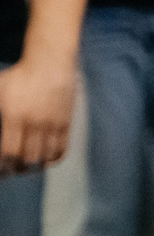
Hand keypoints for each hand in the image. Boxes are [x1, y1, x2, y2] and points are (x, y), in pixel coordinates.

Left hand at [0, 56, 74, 173]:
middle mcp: (35, 122)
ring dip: (34, 168)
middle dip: (17, 169)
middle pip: (27, 158)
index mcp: (15, 115)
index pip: (9, 151)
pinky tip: (43, 161)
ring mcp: (53, 123)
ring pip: (45, 158)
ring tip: (26, 168)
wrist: (49, 64)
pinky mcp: (66, 123)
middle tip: (10, 171)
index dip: (3, 166)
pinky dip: (51, 160)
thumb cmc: (18, 77)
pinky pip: (61, 150)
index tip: (0, 170)